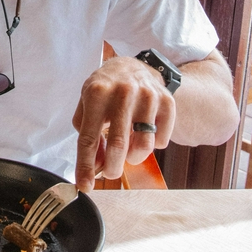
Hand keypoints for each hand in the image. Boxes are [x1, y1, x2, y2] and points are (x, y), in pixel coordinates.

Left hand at [72, 56, 174, 191]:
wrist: (132, 66)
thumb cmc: (106, 89)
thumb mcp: (87, 104)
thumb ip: (87, 134)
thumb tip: (94, 166)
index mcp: (97, 93)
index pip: (88, 138)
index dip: (85, 166)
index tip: (85, 185)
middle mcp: (123, 93)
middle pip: (118, 145)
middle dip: (112, 169)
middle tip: (110, 173)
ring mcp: (148, 96)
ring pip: (143, 146)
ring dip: (133, 158)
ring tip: (128, 152)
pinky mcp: (167, 102)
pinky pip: (162, 140)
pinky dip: (153, 145)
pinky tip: (144, 134)